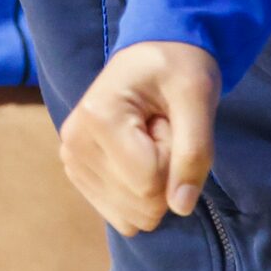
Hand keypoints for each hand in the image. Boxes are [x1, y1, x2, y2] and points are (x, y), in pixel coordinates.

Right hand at [58, 42, 220, 235]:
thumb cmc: (177, 66)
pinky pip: (122, 217)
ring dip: (155, 183)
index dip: (175, 158)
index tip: (170, 120)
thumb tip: (181, 208)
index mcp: (97, 117)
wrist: (154, 54)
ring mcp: (72, 162)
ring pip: (132, 217)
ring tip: (150, 139)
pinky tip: (138, 156)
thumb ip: (195, 151)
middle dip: (166, 173)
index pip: (150, 183)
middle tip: (161, 129)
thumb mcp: (198, 96)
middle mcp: (74, 144)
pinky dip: (140, 194)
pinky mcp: (79, 176)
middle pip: (141, 204)